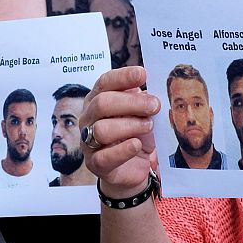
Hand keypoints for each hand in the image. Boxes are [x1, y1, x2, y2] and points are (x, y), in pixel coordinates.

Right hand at [81, 67, 160, 197]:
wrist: (132, 167)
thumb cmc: (134, 135)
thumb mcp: (140, 114)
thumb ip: (141, 101)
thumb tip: (149, 91)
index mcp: (97, 100)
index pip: (104, 82)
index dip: (122, 77)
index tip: (142, 74)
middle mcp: (88, 118)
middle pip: (102, 103)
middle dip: (131, 102)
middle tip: (154, 105)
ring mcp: (88, 141)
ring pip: (102, 129)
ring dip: (129, 125)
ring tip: (148, 126)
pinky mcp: (95, 164)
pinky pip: (105, 156)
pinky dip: (123, 150)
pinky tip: (136, 145)